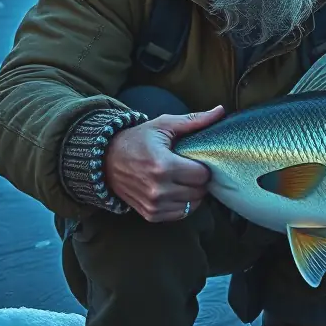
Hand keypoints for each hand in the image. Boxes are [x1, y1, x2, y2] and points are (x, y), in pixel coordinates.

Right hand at [104, 107, 224, 222]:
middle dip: (199, 180)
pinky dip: (182, 204)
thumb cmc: (137, 140)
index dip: (203, 166)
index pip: (202, 174)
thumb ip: (194, 120)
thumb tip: (220, 111)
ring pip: (193, 205)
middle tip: (190, 169)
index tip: (196, 160)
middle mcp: (158, 189)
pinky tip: (176, 191)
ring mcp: (154, 205)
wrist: (106, 161)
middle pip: (199, 191)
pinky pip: (180, 214)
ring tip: (183, 179)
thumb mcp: (163, 126)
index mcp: (163, 166)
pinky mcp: (150, 215)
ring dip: (193, 193)